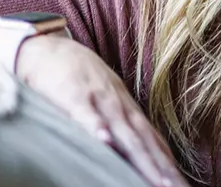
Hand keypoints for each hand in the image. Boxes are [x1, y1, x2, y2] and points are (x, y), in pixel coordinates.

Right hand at [15, 34, 190, 186]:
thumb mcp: (106, 105)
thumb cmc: (80, 82)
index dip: (169, 166)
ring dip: (141, 157)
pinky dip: (95, 126)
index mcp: (129, 112)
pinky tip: (104, 141)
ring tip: (156, 181)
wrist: (50, 48)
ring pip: (123, 133)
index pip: (155, 144)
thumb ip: (121, 129)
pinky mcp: (73, 94)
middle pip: (146, 144)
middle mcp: (121, 107)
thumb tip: (137, 156)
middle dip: (163, 170)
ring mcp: (100, 100)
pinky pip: (85, 113)